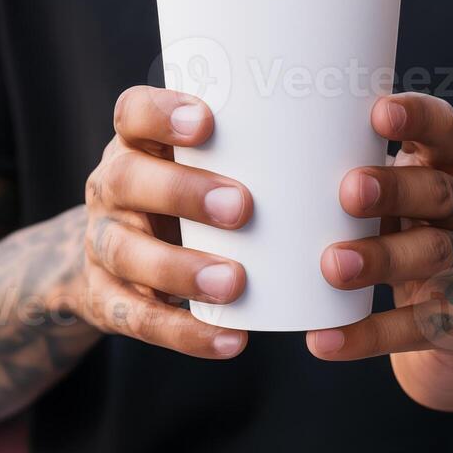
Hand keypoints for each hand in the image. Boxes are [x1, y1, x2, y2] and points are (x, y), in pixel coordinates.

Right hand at [78, 86, 251, 358]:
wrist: (121, 257)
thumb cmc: (191, 193)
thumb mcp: (204, 163)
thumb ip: (251, 151)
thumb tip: (350, 139)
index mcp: (136, 143)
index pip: (133, 113)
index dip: (162, 113)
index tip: (207, 122)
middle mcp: (110, 187)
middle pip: (127, 179)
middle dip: (183, 192)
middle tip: (242, 207)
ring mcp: (102, 243)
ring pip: (127, 252)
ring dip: (182, 269)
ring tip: (235, 282)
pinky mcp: (105, 297)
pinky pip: (138, 316)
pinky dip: (184, 332)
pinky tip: (230, 340)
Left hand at [307, 93, 452, 414]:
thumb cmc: (401, 241)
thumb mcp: (388, 203)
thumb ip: (346, 173)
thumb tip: (252, 145)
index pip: (446, 130)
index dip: (418, 118)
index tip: (378, 113)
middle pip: (441, 191)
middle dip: (395, 189)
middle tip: (348, 192)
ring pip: (435, 253)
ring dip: (381, 258)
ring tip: (331, 265)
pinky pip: (418, 327)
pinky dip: (368, 335)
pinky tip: (323, 339)